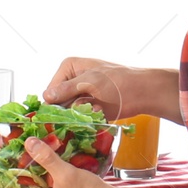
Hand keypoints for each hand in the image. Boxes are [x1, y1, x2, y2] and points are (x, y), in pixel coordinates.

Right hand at [42, 56, 179, 123]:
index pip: (50, 89)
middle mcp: (72, 81)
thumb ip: (67, 89)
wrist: (142, 93)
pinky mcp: (88, 108)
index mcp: (69, 68)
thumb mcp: (91, 81)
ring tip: (95, 109)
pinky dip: (87, 118)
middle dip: (68, 110)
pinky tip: (99, 113)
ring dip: (79, 115)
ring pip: (68, 112)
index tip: (57, 114)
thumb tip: (46, 96)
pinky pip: (79, 118)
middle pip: (57, 102)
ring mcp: (80, 95)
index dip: (53, 103)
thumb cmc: (119, 81)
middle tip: (81, 111)